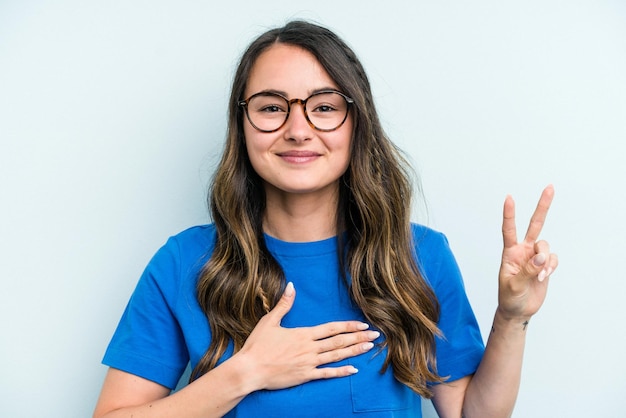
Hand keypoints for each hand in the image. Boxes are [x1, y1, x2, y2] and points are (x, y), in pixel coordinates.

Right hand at [235, 282, 378, 390]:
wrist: (250, 369)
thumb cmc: (258, 345)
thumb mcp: (270, 321)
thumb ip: (284, 304)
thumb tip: (292, 285)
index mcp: (303, 334)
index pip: (331, 328)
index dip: (349, 326)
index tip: (363, 324)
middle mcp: (310, 348)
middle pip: (339, 341)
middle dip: (358, 337)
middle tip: (375, 335)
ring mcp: (309, 363)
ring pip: (337, 356)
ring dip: (354, 351)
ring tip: (369, 347)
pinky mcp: (305, 376)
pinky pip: (327, 374)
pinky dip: (341, 372)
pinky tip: (354, 369)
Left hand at [498, 185, 558, 319]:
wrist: (518, 310)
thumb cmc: (509, 297)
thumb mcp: (513, 285)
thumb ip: (526, 270)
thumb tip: (540, 257)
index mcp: (509, 252)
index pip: (509, 230)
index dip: (509, 214)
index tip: (509, 198)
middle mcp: (523, 250)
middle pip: (534, 225)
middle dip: (542, 206)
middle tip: (549, 187)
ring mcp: (535, 257)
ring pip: (546, 246)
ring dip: (545, 260)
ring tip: (539, 275)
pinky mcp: (545, 265)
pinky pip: (553, 259)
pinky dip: (550, 267)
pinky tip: (543, 277)